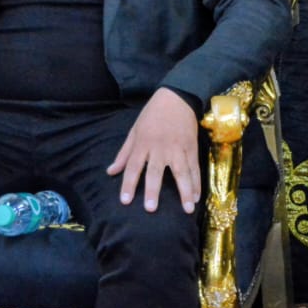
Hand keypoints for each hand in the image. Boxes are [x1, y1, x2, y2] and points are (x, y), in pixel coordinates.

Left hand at [107, 87, 199, 213]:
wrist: (177, 98)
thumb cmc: (152, 115)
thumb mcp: (134, 131)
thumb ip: (124, 153)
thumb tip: (110, 172)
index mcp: (143, 143)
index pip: (133, 167)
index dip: (128, 184)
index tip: (125, 201)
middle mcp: (160, 148)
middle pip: (155, 171)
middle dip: (153, 190)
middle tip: (151, 208)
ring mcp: (178, 148)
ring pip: (181, 172)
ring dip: (185, 191)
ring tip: (187, 209)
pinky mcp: (191, 148)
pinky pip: (194, 168)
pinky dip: (197, 183)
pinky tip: (197, 196)